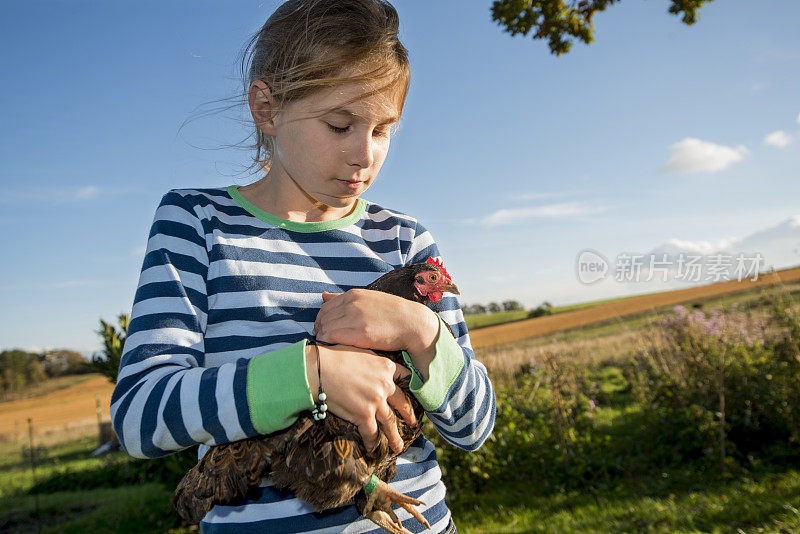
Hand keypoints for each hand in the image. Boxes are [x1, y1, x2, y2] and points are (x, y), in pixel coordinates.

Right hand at [305, 343, 416, 452]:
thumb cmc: (335, 355)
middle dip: (408, 414)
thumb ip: (375, 362)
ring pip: (389, 422)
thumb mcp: (361, 350)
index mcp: (386, 367)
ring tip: (398, 446)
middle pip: (401, 403)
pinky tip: (371, 448)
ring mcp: (376, 401)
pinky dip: (371, 442)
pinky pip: (371, 432)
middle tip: (413, 422)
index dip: (410, 388)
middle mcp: (385, 385)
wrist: (318, 368)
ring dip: (394, 436)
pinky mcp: (363, 415)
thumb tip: (377, 368)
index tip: (413, 396)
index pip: (405, 377)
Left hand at [313, 289, 439, 357]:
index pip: (325, 307)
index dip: (320, 320)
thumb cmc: (391, 313)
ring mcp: (356, 318)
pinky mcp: (361, 334)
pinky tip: (333, 349)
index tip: (323, 330)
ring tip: (328, 347)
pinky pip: (332, 337)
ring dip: (323, 338)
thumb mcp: (368, 299)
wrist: (413, 323)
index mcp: (354, 295)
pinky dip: (327, 343)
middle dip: (320, 330)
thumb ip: (344, 298)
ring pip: (325, 328)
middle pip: (323, 318)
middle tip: (323, 341)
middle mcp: (352, 304)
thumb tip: (323, 295)